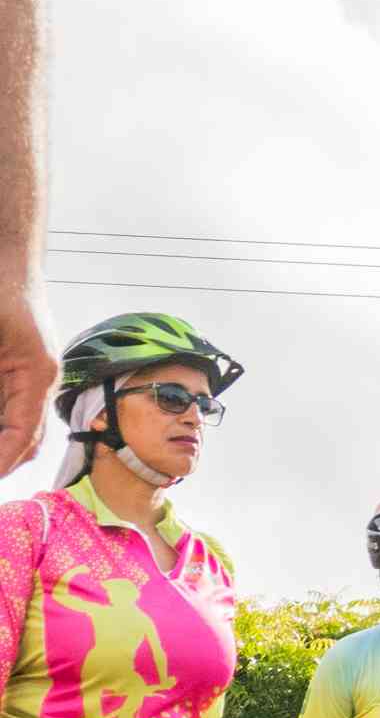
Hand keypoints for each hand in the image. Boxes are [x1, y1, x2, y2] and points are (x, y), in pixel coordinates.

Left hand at [0, 288, 52, 476]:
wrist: (6, 258)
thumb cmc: (0, 291)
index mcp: (37, 375)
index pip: (21, 434)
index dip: (1, 459)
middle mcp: (38, 381)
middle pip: (24, 440)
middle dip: (2, 459)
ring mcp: (28, 377)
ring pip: (18, 430)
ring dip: (3, 444)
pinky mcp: (16, 371)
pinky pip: (10, 411)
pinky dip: (2, 430)